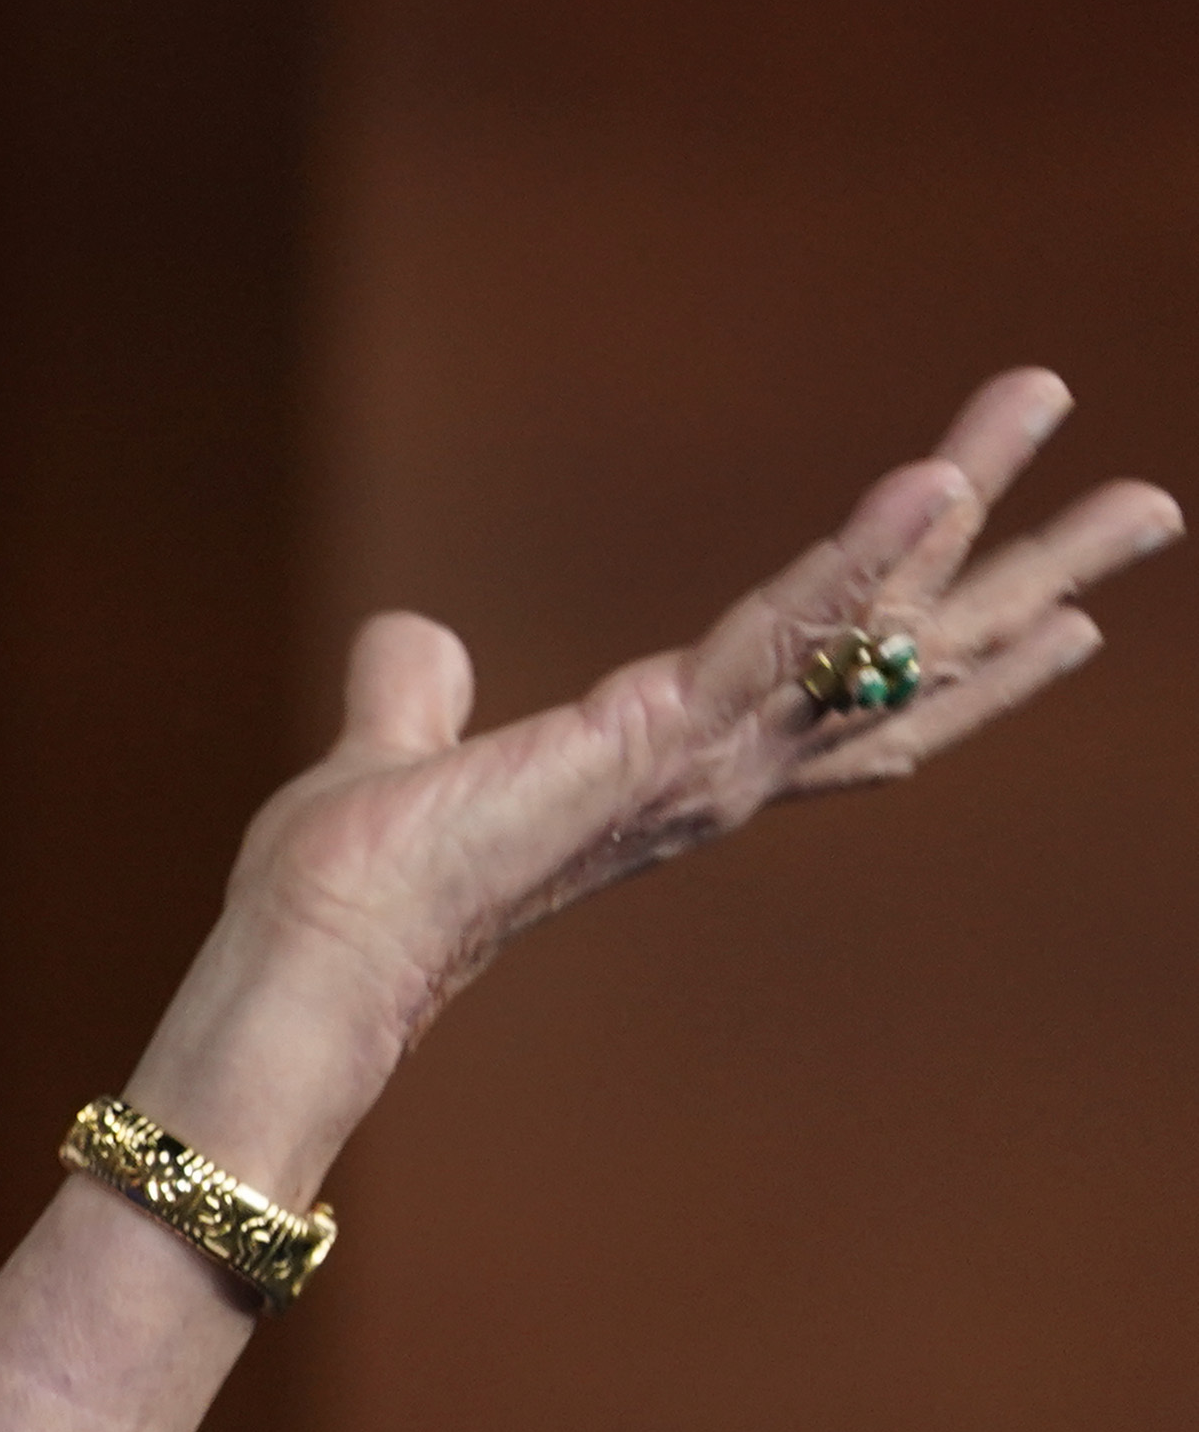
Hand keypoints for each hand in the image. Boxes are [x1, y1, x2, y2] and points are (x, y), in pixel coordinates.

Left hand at [146, 368, 1179, 1170]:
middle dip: (1033, 575)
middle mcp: (724, 770)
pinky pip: (786, 630)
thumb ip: (419, 691)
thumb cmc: (352, 880)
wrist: (316, 948)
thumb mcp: (400, 752)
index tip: (1045, 595)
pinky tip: (935, 483)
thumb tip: (414, 636)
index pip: (843, 685)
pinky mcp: (662, 734)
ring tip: (1131, 488)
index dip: (942, 638)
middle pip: (918, 659)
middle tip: (1150, 503)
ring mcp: (709, 757)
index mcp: (678, 762)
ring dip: (1005, 544)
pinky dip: (862, 555)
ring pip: (895, 634)